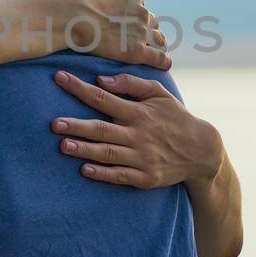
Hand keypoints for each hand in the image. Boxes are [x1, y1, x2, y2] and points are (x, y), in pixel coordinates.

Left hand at [49, 70, 222, 187]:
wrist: (201, 150)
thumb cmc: (174, 117)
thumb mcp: (159, 93)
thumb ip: (131, 83)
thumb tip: (102, 79)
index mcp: (139, 112)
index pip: (103, 97)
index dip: (79, 88)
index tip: (59, 78)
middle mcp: (138, 135)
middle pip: (102, 129)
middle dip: (76, 126)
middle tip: (54, 124)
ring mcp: (141, 158)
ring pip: (107, 153)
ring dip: (84, 150)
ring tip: (63, 145)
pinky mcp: (145, 177)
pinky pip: (120, 175)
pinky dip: (102, 174)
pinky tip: (84, 170)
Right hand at [58, 0, 169, 69]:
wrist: (72, 14)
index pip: (138, 4)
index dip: (132, 13)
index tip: (125, 19)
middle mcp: (140, 12)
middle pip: (150, 20)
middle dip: (145, 27)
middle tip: (137, 35)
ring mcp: (141, 32)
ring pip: (158, 38)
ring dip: (157, 43)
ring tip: (154, 51)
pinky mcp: (137, 51)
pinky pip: (158, 58)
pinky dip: (162, 61)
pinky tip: (162, 65)